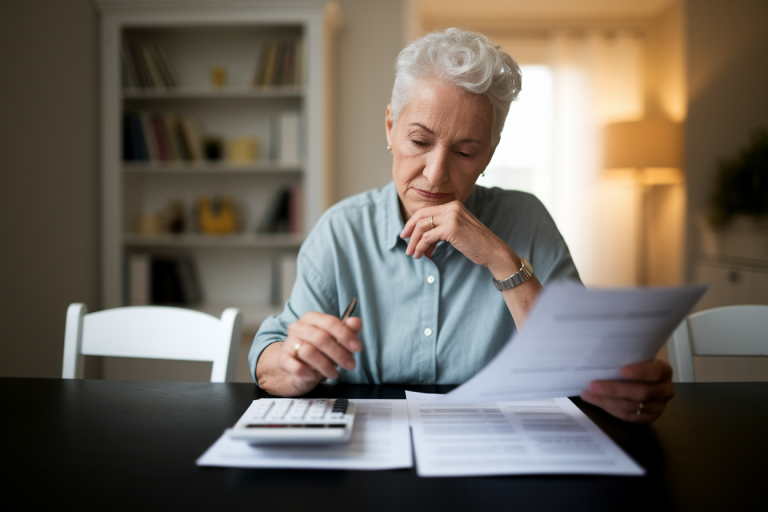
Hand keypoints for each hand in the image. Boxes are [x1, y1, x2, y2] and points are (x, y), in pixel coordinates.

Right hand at [256, 312, 361, 395]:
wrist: (298, 368)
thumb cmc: (320, 351)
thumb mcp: (336, 340)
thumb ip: (347, 331)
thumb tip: (356, 322)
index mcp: (312, 318)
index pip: (330, 322)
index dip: (346, 335)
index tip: (358, 348)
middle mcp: (298, 327)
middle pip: (321, 338)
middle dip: (340, 354)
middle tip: (351, 365)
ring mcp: (289, 343)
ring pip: (309, 352)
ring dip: (326, 366)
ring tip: (334, 373)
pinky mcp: (283, 360)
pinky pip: (296, 367)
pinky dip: (308, 373)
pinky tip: (315, 376)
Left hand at [400, 200, 515, 273]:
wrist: (493, 251)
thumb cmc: (475, 243)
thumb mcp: (457, 230)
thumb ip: (441, 228)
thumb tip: (421, 237)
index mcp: (453, 205)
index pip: (426, 211)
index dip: (413, 222)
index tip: (406, 233)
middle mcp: (452, 207)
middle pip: (421, 216)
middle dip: (409, 230)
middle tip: (404, 242)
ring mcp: (452, 217)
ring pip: (423, 227)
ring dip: (414, 241)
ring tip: (412, 253)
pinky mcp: (451, 229)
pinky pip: (428, 237)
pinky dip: (421, 246)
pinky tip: (421, 255)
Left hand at [580, 359, 673, 423]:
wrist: (647, 380)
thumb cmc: (637, 365)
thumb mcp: (637, 359)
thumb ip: (626, 360)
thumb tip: (599, 360)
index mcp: (663, 371)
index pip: (654, 372)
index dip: (639, 372)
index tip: (621, 371)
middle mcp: (665, 390)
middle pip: (641, 393)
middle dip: (614, 390)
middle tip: (593, 386)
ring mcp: (658, 406)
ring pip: (632, 406)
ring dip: (607, 401)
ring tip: (589, 394)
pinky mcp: (649, 418)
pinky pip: (628, 416)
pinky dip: (610, 409)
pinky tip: (597, 402)